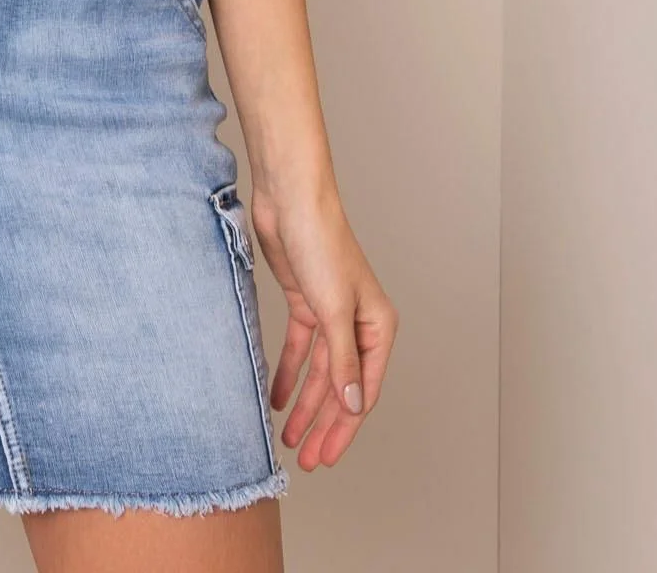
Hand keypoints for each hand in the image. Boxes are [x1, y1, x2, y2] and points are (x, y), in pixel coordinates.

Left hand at [251, 181, 398, 469]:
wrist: (289, 199)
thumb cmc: (321, 242)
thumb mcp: (333, 309)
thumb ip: (342, 361)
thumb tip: (352, 406)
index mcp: (377, 326)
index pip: (362, 390)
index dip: (344, 427)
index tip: (326, 456)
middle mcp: (358, 323)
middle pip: (341, 386)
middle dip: (324, 424)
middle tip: (307, 458)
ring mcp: (330, 313)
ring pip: (320, 372)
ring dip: (306, 405)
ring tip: (289, 438)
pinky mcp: (305, 302)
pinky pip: (300, 349)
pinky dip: (290, 374)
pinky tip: (279, 398)